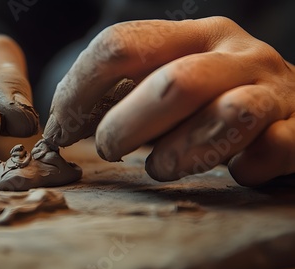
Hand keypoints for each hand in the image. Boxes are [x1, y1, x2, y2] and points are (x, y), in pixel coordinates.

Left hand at [43, 16, 294, 185]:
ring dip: (178, 154)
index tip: (61, 127)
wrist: (293, 105)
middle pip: (172, 83)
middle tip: (107, 149)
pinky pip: (271, 151)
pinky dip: (244, 168)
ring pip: (227, 116)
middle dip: (124, 126)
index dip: (79, 87)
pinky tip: (233, 170)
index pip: (122, 44)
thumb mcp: (167, 81)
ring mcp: (273, 91)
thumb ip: (123, 94)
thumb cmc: (213, 98)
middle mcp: (236, 54)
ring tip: (161, 167)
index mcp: (194, 35)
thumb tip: (64, 123)